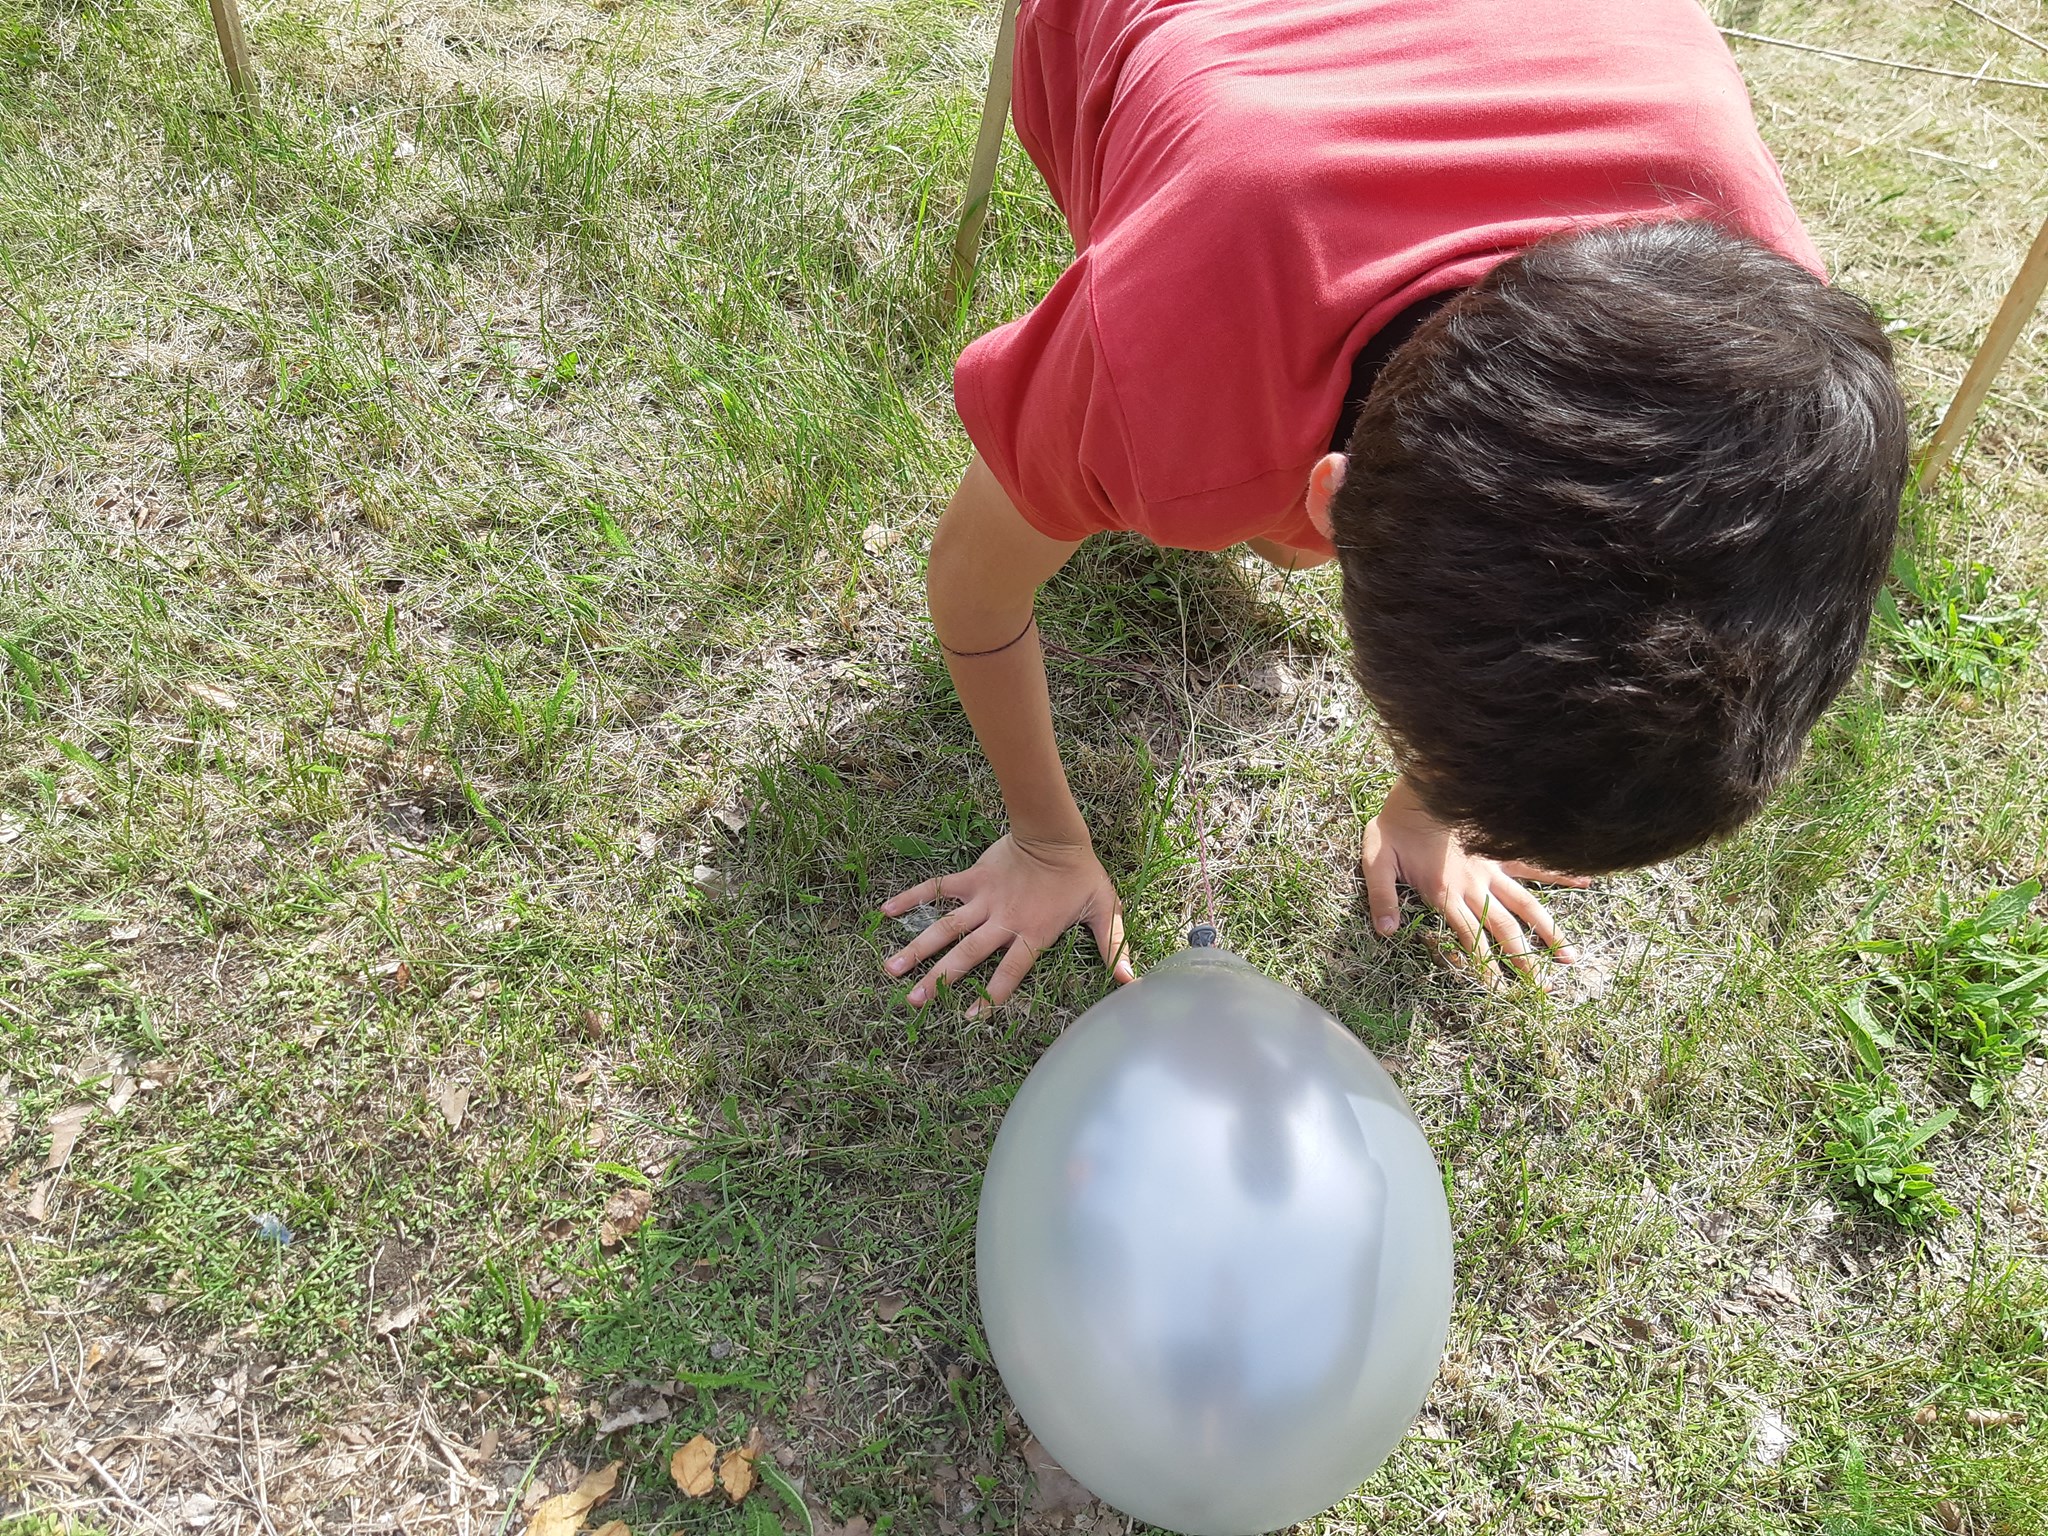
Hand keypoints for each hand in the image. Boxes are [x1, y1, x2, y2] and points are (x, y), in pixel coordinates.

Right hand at [880, 834, 1135, 1014]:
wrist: (1056, 832)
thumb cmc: (1081, 874)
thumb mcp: (1103, 910)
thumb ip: (1113, 945)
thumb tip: (1132, 981)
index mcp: (1033, 934)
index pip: (1009, 972)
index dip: (991, 996)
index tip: (969, 1017)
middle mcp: (1003, 922)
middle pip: (967, 956)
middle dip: (939, 980)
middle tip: (913, 1002)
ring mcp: (984, 900)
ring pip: (946, 928)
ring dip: (918, 948)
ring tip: (891, 969)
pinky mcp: (973, 878)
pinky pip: (939, 888)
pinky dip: (913, 897)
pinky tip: (886, 910)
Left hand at [1362, 776, 1589, 983]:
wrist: (1421, 787)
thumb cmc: (1394, 825)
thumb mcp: (1376, 861)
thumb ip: (1381, 896)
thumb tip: (1385, 931)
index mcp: (1445, 893)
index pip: (1469, 938)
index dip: (1484, 965)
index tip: (1499, 990)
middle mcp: (1475, 886)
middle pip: (1504, 929)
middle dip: (1524, 960)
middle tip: (1544, 988)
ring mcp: (1491, 869)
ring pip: (1526, 904)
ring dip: (1549, 930)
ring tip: (1570, 954)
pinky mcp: (1498, 851)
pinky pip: (1533, 865)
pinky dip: (1560, 874)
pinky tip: (1586, 881)